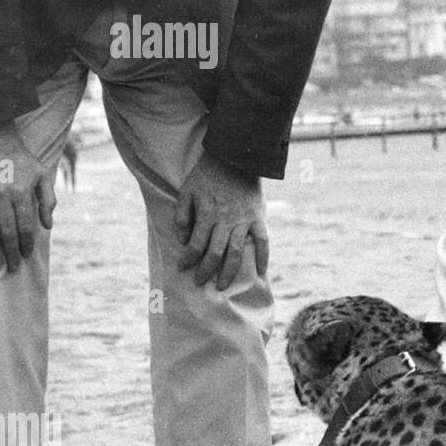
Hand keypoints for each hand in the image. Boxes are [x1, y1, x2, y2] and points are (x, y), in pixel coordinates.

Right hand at [0, 124, 54, 271]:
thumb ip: (47, 200)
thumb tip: (48, 226)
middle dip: (11, 252)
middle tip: (13, 268)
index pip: (26, 226)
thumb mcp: (40, 174)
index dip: (27, 243)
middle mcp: (2, 196)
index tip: (26, 255)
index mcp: (21, 192)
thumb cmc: (19, 158)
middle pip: (7, 232)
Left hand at [174, 152, 267, 288]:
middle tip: (200, 283)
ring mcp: (244, 221)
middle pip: (215, 253)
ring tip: (223, 286)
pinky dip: (263, 257)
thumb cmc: (207, 175)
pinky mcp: (258, 218)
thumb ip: (182, 215)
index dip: (187, 259)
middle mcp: (225, 222)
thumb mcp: (187, 191)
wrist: (235, 159)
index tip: (182, 268)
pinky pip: (263, 240)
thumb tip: (182, 239)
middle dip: (206, 271)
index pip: (194, 245)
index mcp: (207, 215)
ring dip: (229, 271)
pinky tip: (260, 271)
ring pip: (237, 252)